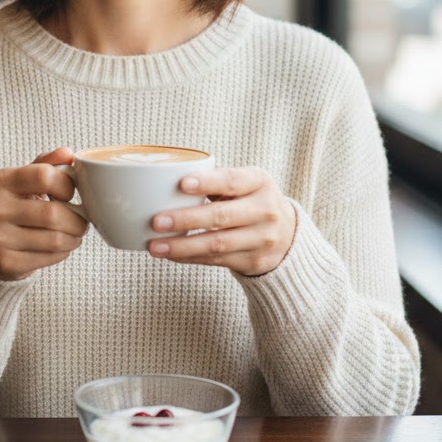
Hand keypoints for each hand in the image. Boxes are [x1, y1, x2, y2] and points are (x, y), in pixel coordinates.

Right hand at [0, 147, 87, 280]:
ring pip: (54, 239)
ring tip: (74, 234)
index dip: (67, 185)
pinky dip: (63, 253)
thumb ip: (46, 164)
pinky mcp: (4, 262)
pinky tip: (60, 247)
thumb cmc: (13, 204)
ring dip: (74, 238)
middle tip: (82, 220)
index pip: (44, 176)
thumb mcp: (24, 180)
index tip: (70, 193)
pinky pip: (48, 258)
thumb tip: (68, 153)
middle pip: (53, 213)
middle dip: (77, 219)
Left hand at [147, 166, 295, 275]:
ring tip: (154, 246)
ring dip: (182, 246)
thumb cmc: (250, 200)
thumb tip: (163, 183)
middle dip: (186, 220)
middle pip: (221, 216)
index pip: (232, 181)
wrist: (286, 234)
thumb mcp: (244, 183)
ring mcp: (262, 238)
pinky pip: (216, 260)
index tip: (181, 184)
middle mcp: (265, 210)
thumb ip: (215, 181)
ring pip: (217, 243)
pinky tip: (170, 255)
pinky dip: (190, 258)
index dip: (207, 182)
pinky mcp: (254, 261)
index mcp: (259, 182)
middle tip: (156, 221)